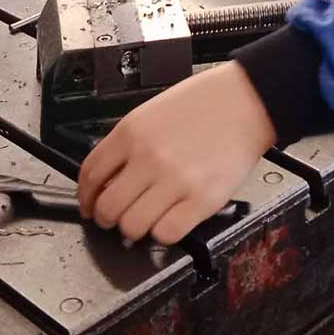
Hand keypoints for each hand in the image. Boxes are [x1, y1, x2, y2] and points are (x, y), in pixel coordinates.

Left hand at [78, 63, 276, 244]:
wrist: (247, 100)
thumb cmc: (205, 103)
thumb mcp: (152, 112)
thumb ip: (127, 143)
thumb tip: (109, 178)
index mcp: (131, 132)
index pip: (90, 176)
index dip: (85, 198)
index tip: (90, 205)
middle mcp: (148, 158)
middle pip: (107, 208)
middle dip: (107, 219)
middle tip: (115, 219)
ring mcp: (175, 181)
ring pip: (132, 227)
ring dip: (134, 229)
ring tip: (144, 221)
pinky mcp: (202, 200)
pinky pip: (167, 234)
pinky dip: (163, 233)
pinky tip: (169, 221)